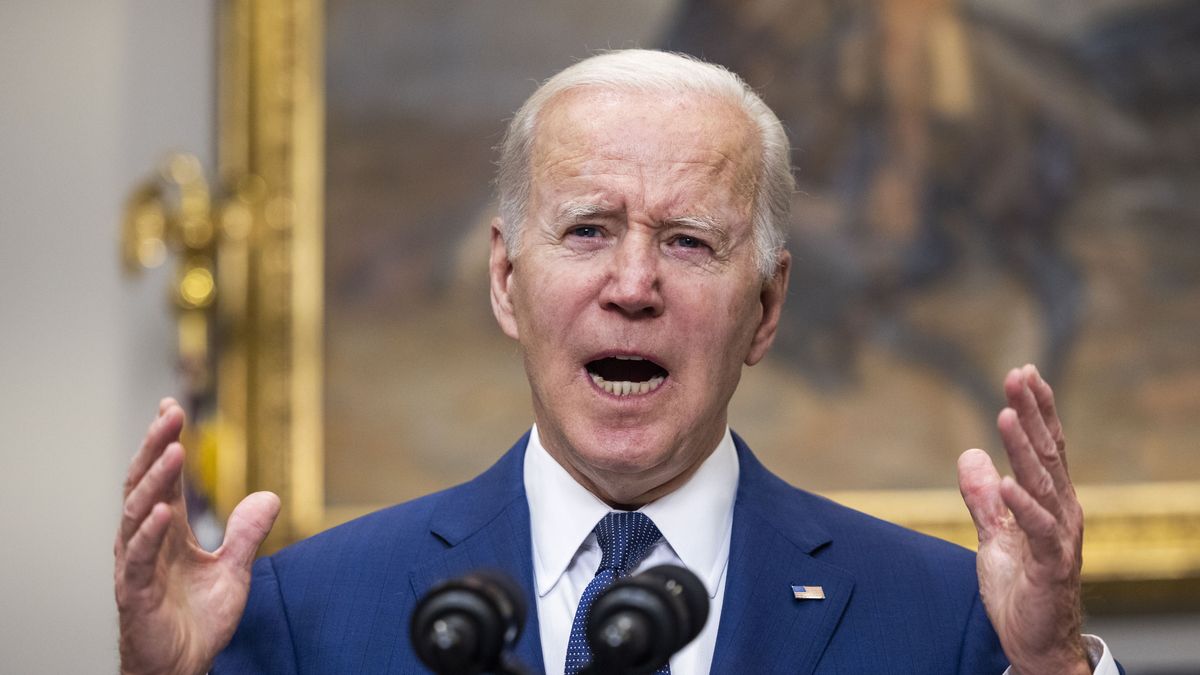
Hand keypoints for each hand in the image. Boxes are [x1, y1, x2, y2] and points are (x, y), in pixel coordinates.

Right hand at [114, 398, 280, 674]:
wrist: (183, 668)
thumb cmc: (198, 621)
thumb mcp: (233, 570)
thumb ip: (247, 533)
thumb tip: (270, 495)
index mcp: (167, 532)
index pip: (162, 478)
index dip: (164, 443)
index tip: (171, 407)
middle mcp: (147, 541)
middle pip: (145, 484)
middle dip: (155, 447)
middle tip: (169, 413)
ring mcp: (137, 566)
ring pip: (137, 513)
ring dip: (155, 480)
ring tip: (171, 449)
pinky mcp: (135, 593)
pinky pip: (138, 559)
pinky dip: (149, 533)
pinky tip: (162, 511)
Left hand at [957, 366, 1089, 674]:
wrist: (1034, 641)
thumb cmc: (1020, 587)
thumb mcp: (992, 535)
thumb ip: (982, 497)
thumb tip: (970, 455)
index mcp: (1049, 502)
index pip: (1046, 447)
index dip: (1035, 411)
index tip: (1022, 374)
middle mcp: (1061, 512)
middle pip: (1048, 454)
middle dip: (1032, 413)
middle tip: (1017, 375)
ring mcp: (1059, 537)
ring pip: (1042, 484)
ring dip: (1024, 448)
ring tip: (1006, 415)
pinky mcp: (1050, 564)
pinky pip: (1038, 530)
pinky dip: (1022, 505)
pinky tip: (1006, 481)